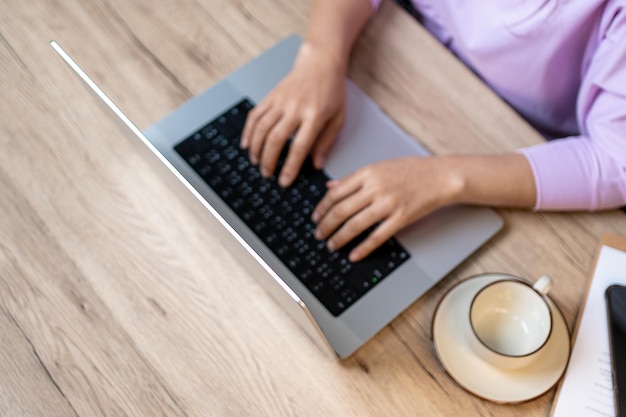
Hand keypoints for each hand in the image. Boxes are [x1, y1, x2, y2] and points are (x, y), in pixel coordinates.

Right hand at [241, 43, 346, 186]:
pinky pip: (255, 115)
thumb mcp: (338, 118)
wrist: (320, 63)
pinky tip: (247, 144)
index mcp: (315, 116)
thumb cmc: (332, 92)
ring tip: (256, 163)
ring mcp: (281, 101)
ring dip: (256, 149)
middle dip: (269, 160)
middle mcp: (295, 108)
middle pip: (276, 139)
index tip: (284, 181)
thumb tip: (316, 165)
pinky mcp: (271, 96)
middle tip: (267, 174)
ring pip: (262, 128)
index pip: (299, 147)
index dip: (290, 167)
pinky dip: (248, 131)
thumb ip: (327, 142)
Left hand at [312, 156, 463, 261]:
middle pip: (341, 210)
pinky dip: (363, 248)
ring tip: (332, 245)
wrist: (440, 176)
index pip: (335, 193)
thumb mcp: (379, 166)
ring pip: (355, 225)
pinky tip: (354, 254)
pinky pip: (377, 236)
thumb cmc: (412, 170)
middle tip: (319, 234)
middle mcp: (375, 188)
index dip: (321, 208)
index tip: (315, 218)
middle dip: (326, 226)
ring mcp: (388, 204)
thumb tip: (330, 186)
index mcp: (368, 173)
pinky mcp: (401, 218)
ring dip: (339, 238)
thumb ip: (353, 177)